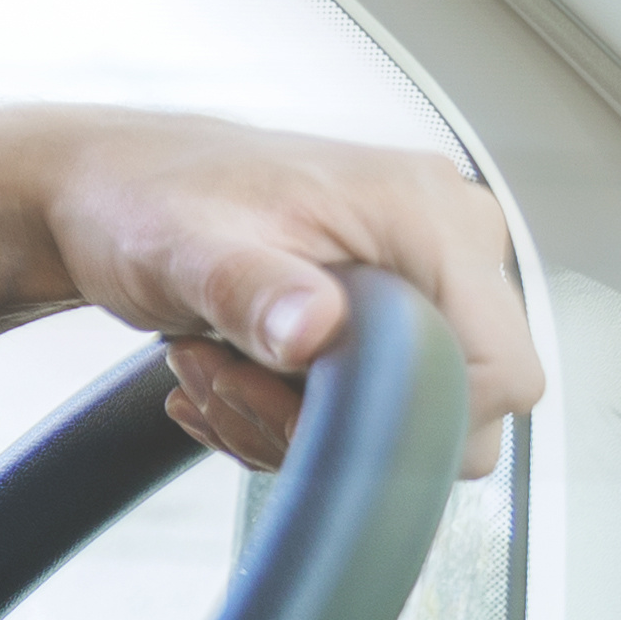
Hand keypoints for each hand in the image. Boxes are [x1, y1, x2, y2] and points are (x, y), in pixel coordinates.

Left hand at [0, 105, 547, 476]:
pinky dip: (298, 417)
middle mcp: (450, 241)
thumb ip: (252, 288)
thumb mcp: (185, 249)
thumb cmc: (148, 200)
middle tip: (234, 383)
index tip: (309, 405)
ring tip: (220, 368)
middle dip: (338, 428)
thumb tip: (314, 326)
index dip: (415, 421)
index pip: (504, 371)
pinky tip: (234, 377)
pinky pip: (380, 408)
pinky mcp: (398, 307)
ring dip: (300, 424)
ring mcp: (430, 276)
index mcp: (428, 215)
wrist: (116, 191)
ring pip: (412, 421)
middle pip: (461, 411)